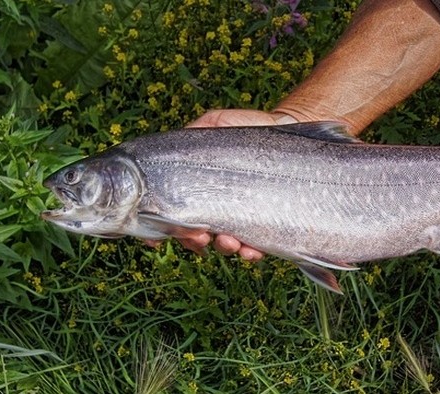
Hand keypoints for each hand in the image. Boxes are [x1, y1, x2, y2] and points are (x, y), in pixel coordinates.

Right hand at [149, 109, 297, 259]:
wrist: (285, 131)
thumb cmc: (246, 128)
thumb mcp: (212, 124)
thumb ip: (191, 134)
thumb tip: (169, 148)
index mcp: (195, 189)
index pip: (169, 213)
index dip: (157, 230)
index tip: (154, 239)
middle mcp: (214, 206)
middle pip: (193, 234)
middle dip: (192, 240)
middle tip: (198, 237)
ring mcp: (238, 217)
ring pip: (223, 244)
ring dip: (222, 247)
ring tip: (228, 241)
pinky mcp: (263, 224)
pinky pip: (255, 247)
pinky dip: (250, 253)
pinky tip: (251, 251)